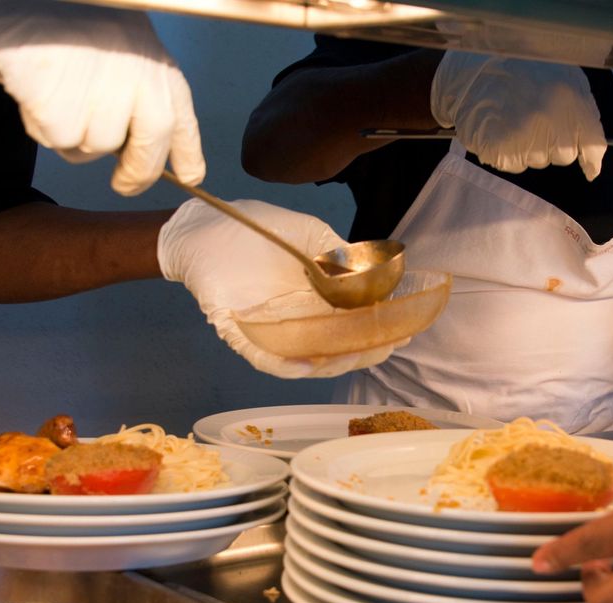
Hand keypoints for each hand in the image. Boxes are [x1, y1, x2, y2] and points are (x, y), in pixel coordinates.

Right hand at [0, 0, 204, 195]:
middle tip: (123, 185)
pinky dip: (42, 124)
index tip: (190, 176)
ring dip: (74, 135)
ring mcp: (101, 85)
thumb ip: (138, 94)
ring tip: (56, 94)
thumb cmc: (61, 25)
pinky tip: (35, 91)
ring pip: (96, 145)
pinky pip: (59, 137)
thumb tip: (155, 155)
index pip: (181, 118)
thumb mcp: (116, 50)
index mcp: (154, 58)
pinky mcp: (62, 98)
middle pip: (150, 147)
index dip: (188, 152)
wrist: (10, 2)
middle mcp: (138, 71)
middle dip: (137, 173)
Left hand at [159, 199, 400, 378]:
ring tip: (361, 355)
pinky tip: (311, 364)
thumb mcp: (311, 235)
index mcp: (316, 300)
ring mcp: (272, 331)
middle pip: (337, 347)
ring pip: (308, 359)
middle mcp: (298, 321)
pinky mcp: (243, 335)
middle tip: (391, 344)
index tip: (405, 328)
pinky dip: (288, 366)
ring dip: (336, 362)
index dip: (379, 329)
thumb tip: (378, 274)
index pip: (353, 323)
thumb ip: (341, 255)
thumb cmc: (256, 228)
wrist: (207, 227)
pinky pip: (267, 359)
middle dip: (367, 349)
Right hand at [430, 52, 606, 180]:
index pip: (592, 146)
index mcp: (573, 103)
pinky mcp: (501, 153)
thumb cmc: (522, 66)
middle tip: (535, 118)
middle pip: (563, 155)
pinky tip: (500, 127)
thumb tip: (592, 151)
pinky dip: (507, 151)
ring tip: (513, 117)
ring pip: (537, 160)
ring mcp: (526, 142)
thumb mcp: (563, 76)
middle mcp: (553, 126)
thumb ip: (582, 111)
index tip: (590, 169)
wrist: (475, 64)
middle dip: (554, 142)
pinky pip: (513, 163)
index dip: (591, 159)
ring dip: (529, 145)